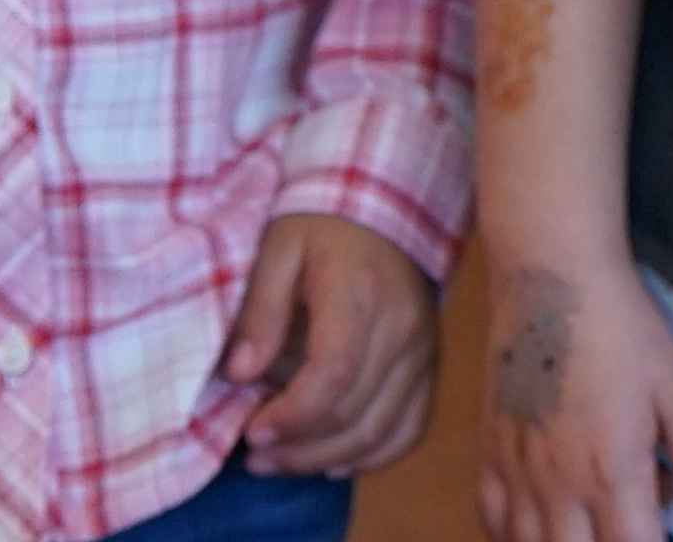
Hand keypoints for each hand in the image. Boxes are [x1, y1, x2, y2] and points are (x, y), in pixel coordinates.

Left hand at [221, 210, 439, 477]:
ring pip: (381, 431)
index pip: (335, 370)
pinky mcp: (430, 367)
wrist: (385, 209)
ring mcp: (424, 351)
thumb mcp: (278, 248)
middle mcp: (403, 327)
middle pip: (355, 412)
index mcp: (361, 292)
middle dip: (298, 447)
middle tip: (253, 456)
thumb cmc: (321, 229)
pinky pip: (410, 430)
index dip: (293, 413)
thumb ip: (259, 309)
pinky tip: (332, 462)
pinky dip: (373, 458)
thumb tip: (241, 373)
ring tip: (279, 463)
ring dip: (325, 459)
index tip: (253, 433)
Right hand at [473, 245, 672, 541]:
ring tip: (590, 532)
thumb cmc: (623, 329)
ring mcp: (517, 471)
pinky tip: (537, 530)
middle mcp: (558, 485)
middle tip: (629, 533)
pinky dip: (512, 537)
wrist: (552, 275)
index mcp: (612, 473)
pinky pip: (490, 518)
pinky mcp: (490, 451)